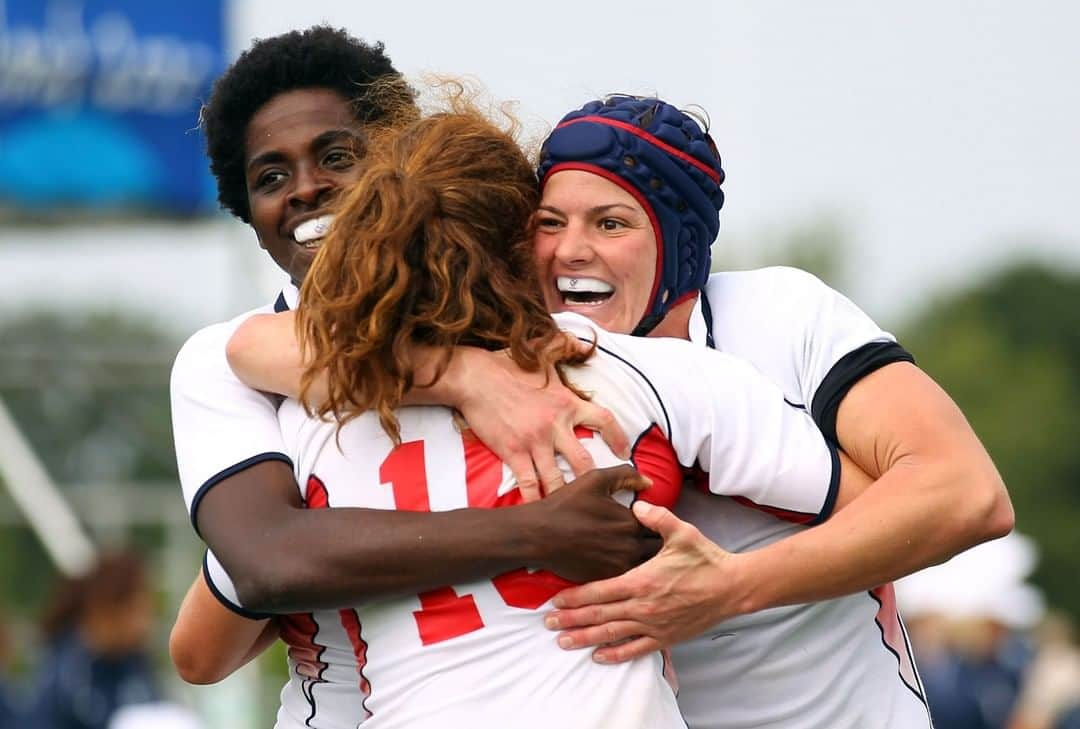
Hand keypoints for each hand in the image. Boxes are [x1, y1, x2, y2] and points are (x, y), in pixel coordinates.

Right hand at [454, 344, 629, 501]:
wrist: (474, 377)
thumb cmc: (507, 366)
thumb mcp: (542, 352)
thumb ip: (567, 346)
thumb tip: (585, 343)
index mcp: (567, 402)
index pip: (604, 421)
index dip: (619, 438)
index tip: (625, 454)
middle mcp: (555, 425)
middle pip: (585, 462)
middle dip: (596, 483)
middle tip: (604, 496)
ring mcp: (533, 442)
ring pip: (557, 480)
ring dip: (566, 497)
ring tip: (574, 512)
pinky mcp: (512, 452)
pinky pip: (528, 483)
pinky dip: (535, 499)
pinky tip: (540, 512)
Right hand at [531, 465, 659, 582]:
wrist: (537, 535)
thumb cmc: (565, 505)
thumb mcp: (595, 480)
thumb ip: (626, 475)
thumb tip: (648, 483)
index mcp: (631, 522)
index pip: (660, 526)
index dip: (658, 523)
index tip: (653, 522)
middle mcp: (629, 547)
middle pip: (657, 550)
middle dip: (657, 545)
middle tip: (649, 539)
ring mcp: (617, 567)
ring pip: (645, 567)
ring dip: (646, 561)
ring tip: (641, 555)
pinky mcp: (606, 582)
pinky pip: (627, 579)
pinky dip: (630, 574)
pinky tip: (623, 565)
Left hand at [543, 500, 744, 663]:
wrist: (733, 588)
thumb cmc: (706, 559)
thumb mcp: (682, 532)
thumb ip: (657, 517)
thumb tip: (637, 503)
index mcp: (642, 580)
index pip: (600, 590)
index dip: (576, 596)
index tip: (555, 600)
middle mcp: (643, 606)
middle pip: (599, 615)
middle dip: (571, 620)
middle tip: (548, 623)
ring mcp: (653, 624)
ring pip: (612, 634)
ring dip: (585, 638)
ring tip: (563, 641)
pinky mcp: (665, 637)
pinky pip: (635, 649)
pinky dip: (615, 654)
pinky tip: (598, 656)